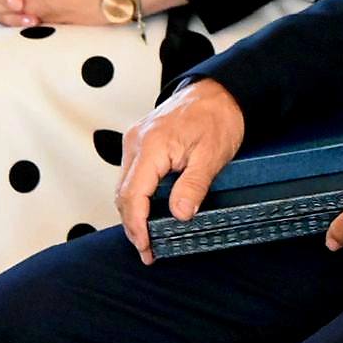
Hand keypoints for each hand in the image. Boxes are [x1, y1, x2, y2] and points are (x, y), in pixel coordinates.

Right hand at [115, 78, 245, 264]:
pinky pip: (132, 175)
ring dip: (133, 213)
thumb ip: (193, 186)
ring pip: (125, 186)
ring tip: (148, 238)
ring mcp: (135, 141)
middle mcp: (136, 142)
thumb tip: (179, 215)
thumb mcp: (213, 155)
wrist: (218, 92)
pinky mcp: (141, 142)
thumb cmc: (218, 117)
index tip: (146, 246)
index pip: (133, 195)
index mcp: (152, 145)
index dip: (137, 226)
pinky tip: (148, 212)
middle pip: (123, 194)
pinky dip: (137, 197)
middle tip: (148, 250)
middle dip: (133, 226)